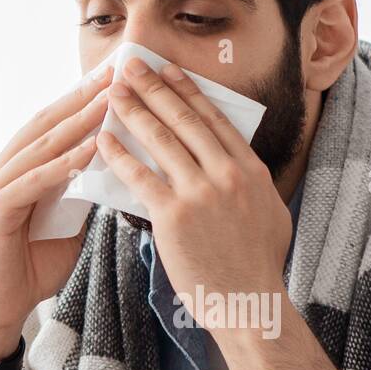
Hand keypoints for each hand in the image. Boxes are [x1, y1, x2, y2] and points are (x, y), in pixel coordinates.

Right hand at [0, 65, 112, 360]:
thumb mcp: (67, 226)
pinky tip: (91, 147)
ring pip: (42, 145)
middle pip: (46, 123)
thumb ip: (81, 196)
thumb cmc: (30, 270)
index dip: (83, 100)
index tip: (117, 79)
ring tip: (110, 99)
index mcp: (17, 169)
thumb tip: (114, 172)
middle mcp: (1, 169)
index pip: (53, 125)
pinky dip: (65, 163)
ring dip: (78, 121)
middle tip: (116, 72)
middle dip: (83, 97)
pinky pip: (35, 180)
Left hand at [97, 57, 291, 340]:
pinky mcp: (174, 217)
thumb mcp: (268, 214)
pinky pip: (140, 177)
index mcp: (251, 171)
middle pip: (185, 119)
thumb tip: (233, 162)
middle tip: (131, 65)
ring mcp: (201, 194)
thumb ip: (248, 184)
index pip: (214, 120)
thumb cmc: (258, 267)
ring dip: (133, 110)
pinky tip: (102, 139)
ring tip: (111, 92)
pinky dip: (119, 154)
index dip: (187, 91)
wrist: (249, 304)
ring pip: (161, 140)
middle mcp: (228, 175)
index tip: (168, 70)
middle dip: (154, 87)